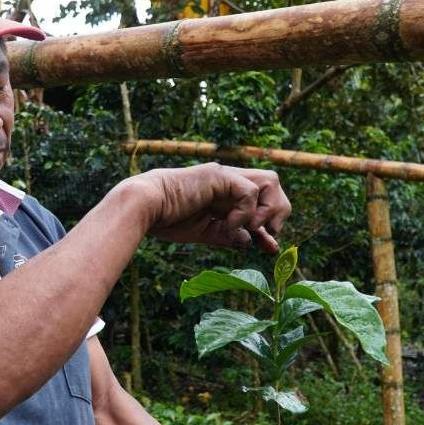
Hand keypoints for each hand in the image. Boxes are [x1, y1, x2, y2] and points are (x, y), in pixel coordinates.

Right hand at [129, 163, 290, 252]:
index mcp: (226, 194)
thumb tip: (250, 242)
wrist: (145, 208)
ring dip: (268, 209)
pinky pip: (249, 192)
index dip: (271, 225)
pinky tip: (229, 224)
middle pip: (274, 184)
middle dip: (278, 212)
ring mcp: (225, 176)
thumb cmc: (167, 219)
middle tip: (265, 233)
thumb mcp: (206, 232)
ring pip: (270, 181)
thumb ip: (228, 235)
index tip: (269, 248)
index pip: (262, 203)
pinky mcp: (219, 177)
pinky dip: (245, 213)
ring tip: (251, 227)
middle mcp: (229, 181)